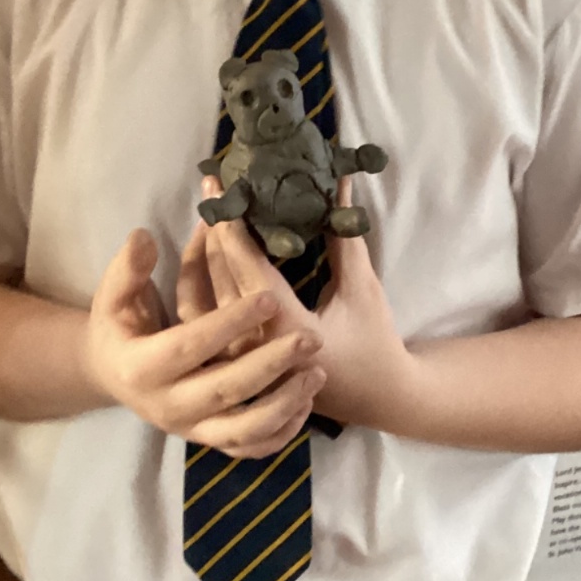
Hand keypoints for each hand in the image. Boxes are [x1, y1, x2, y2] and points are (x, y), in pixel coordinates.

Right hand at [85, 229, 325, 458]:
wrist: (112, 374)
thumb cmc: (119, 327)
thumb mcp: (113, 296)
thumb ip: (128, 268)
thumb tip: (144, 237)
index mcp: (142, 368)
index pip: (190, 346)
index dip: (229, 324)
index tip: (270, 299)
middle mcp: (167, 406)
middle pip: (225, 390)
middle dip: (270, 364)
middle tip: (311, 337)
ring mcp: (191, 430)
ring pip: (243, 430)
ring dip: (284, 405)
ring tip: (317, 372)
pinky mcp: (209, 441)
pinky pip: (250, 448)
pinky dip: (281, 434)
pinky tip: (306, 403)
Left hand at [199, 180, 416, 432]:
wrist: (378, 397)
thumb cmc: (374, 341)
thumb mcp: (362, 287)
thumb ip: (344, 237)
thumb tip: (338, 183)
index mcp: (286, 328)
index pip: (247, 268)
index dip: (231, 224)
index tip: (219, 186)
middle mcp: (254, 346)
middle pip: (220, 279)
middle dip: (214, 229)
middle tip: (212, 188)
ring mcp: (241, 358)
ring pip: (203, 301)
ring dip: (202, 256)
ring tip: (209, 217)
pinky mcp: (237, 362)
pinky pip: (206, 319)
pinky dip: (202, 284)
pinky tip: (207, 256)